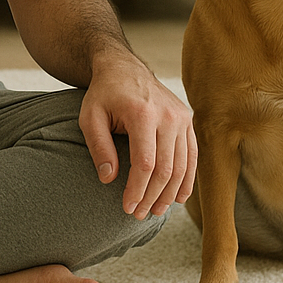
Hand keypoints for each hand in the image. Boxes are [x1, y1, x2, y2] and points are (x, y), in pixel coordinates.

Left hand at [79, 54, 196, 218]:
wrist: (124, 67)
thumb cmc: (104, 94)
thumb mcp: (90, 117)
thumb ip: (98, 147)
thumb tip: (109, 178)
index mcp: (142, 113)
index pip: (145, 162)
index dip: (137, 189)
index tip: (127, 207)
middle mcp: (167, 115)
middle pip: (166, 168)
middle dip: (153, 196)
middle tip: (139, 215)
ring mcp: (181, 117)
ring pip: (182, 165)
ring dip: (170, 193)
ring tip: (156, 211)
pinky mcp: (187, 120)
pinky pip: (192, 155)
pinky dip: (187, 179)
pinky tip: (177, 197)